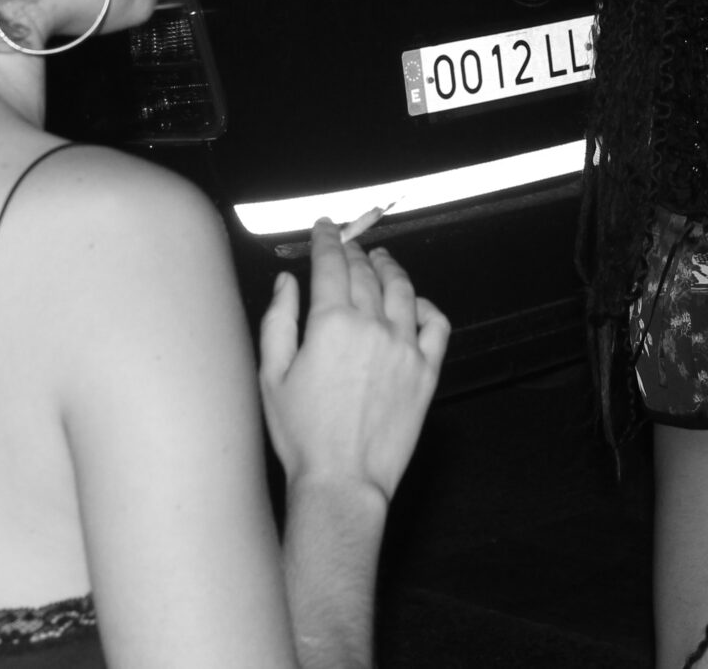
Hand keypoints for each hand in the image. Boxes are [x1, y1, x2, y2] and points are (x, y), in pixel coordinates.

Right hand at [256, 216, 448, 503]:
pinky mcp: (427, 371)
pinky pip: (435, 324)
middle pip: (365, 272)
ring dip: (390, 267)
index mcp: (330, 323)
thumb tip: (287, 282)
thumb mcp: (271, 375)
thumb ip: (278, 321)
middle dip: (354, 250)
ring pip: (402, 289)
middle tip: (347, 242)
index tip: (324, 227)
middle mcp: (372, 326)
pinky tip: (415, 302)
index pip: (330, 264)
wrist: (342, 481)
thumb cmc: (301, 435)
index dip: (326, 239)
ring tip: (381, 259)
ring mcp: (404, 346)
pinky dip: (426, 305)